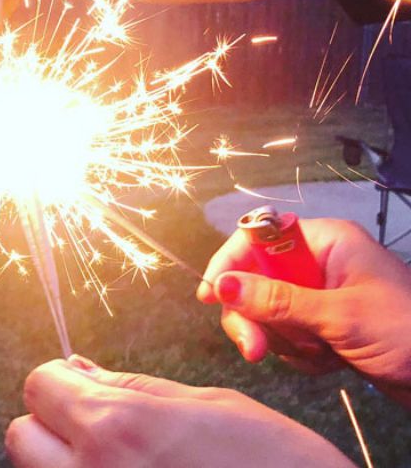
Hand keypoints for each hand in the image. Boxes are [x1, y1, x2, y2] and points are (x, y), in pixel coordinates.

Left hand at [6, 356, 352, 467]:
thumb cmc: (276, 465)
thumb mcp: (210, 404)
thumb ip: (132, 385)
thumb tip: (78, 369)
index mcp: (116, 426)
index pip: (39, 386)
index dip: (60, 381)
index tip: (83, 387)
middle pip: (21, 437)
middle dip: (50, 423)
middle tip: (98, 427)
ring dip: (61, 460)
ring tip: (120, 460)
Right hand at [197, 219, 410, 404]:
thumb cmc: (405, 333)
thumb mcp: (338, 316)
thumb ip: (277, 300)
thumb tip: (221, 286)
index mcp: (324, 242)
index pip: (257, 238)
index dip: (229, 263)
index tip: (210, 296)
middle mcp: (317, 263)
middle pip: (256, 281)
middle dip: (256, 318)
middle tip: (256, 350)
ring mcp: (320, 294)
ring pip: (269, 313)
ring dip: (285, 340)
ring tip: (321, 355)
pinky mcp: (324, 324)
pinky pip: (287, 335)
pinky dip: (301, 354)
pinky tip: (329, 362)